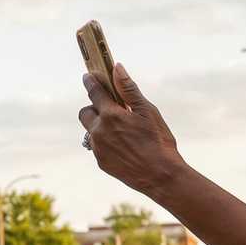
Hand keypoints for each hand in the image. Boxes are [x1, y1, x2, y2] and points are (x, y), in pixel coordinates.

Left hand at [79, 64, 184, 195]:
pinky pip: (97, 146)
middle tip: (111, 109)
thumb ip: (129, 89)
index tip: (89, 76)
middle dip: (94, 107)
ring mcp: (98, 148)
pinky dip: (105, 142)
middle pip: (85, 112)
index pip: (94, 92)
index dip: (91, 82)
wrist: (160, 176)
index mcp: (111, 115)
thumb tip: (117, 68)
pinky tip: (123, 145)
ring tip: (119, 129)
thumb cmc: (158, 141)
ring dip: (99, 126)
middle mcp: (100, 131)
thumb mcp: (147, 111)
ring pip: (90, 130)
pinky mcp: (101, 162)